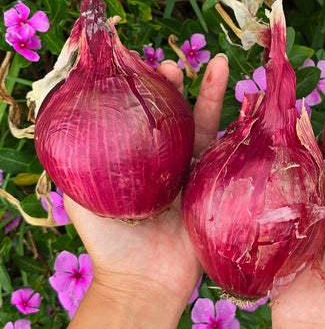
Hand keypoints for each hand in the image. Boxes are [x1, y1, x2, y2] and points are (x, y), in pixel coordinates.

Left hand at [65, 55, 228, 328]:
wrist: (145, 280)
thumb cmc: (110, 243)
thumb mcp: (81, 200)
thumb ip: (72, 166)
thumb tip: (58, 124)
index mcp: (143, 159)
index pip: (145, 115)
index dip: (144, 89)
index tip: (139, 66)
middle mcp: (171, 161)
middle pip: (178, 114)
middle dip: (178, 87)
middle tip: (173, 66)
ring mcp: (196, 171)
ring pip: (208, 125)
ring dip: (214, 95)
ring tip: (222, 63)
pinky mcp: (218, 184)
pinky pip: (230, 151)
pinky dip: (239, 126)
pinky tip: (247, 102)